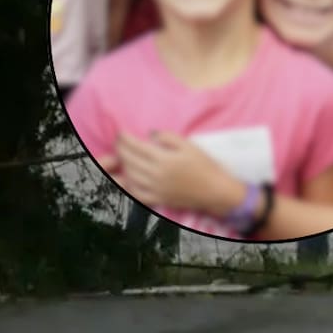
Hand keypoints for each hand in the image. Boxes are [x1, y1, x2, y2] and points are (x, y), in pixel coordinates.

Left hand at [114, 131, 245, 213]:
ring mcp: (156, 188)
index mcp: (165, 159)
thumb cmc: (205, 166)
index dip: (126, 139)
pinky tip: (127, 178)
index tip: (121, 132)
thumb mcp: (190, 146)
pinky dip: (128, 185)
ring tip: (121, 157)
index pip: (137, 147)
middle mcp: (157, 174)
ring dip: (123, 165)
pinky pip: (136, 193)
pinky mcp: (158, 199)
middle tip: (118, 142)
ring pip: (130, 176)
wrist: (215, 190)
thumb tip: (151, 134)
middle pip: (130, 160)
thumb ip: (169, 138)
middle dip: (120, 149)